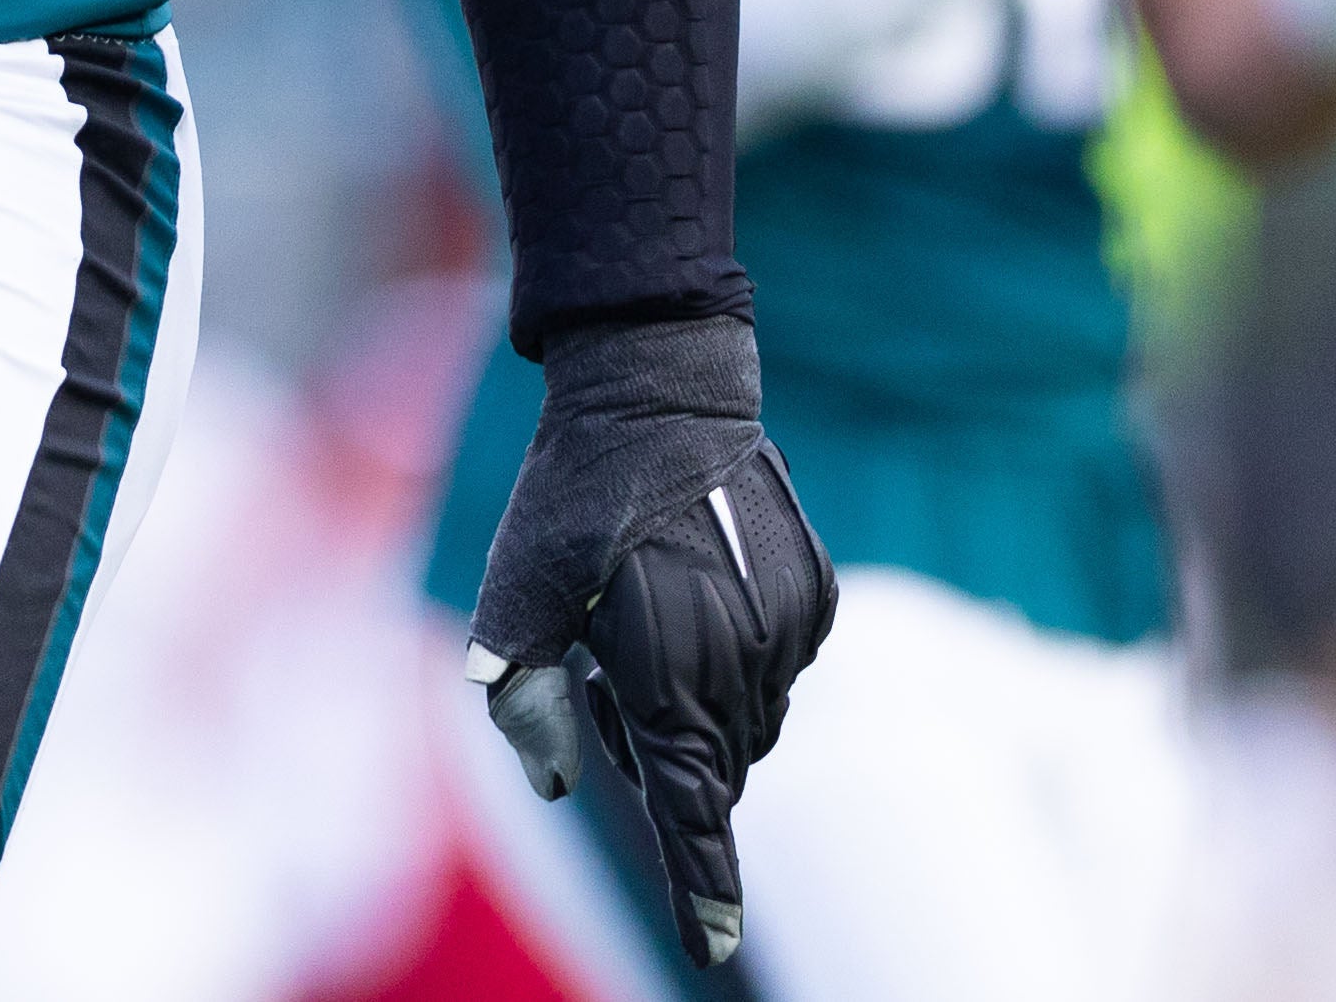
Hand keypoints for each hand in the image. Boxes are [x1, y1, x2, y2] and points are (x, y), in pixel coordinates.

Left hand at [465, 311, 833, 969]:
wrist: (660, 389)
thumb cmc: (573, 493)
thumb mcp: (518, 591)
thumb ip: (527, 698)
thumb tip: (554, 783)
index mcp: (668, 674)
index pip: (694, 812)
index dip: (703, 888)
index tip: (716, 947)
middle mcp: (743, 666)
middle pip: (712, 769)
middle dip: (662, 758)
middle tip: (597, 678)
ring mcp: (791, 633)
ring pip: (747, 724)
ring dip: (697, 708)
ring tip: (636, 628)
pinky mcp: (817, 598)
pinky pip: (776, 669)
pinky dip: (734, 661)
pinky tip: (691, 596)